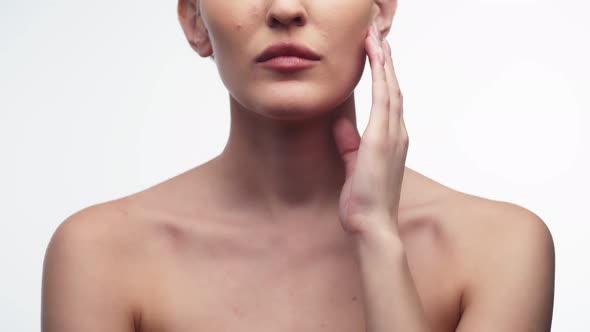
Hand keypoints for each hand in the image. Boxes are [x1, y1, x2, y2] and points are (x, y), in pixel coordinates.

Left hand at [332, 22, 407, 237]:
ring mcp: (392, 135)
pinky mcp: (382, 138)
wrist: (371, 225)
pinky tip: (375, 55)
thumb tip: (340, 124)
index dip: (383, 73)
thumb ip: (349, 143)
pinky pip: (384, 97)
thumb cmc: (363, 200)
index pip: (388, 98)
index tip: (376, 51)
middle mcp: (396, 133)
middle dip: (385, 58)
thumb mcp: (351, 165)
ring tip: (375, 35)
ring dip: (384, 59)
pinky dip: (381, 73)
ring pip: (391, 86)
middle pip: (392, 86)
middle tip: (377, 33)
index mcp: (390, 139)